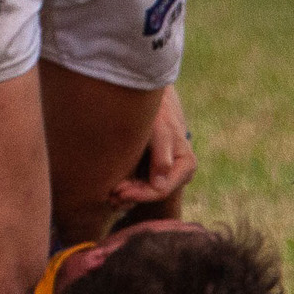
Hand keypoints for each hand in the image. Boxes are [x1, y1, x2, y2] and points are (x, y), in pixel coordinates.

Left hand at [110, 86, 196, 217]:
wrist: (153, 98)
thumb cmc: (157, 111)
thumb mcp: (160, 130)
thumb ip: (161, 157)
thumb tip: (159, 185)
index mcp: (185, 165)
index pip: (161, 190)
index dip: (139, 194)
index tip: (118, 191)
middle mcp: (179, 172)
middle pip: (152, 193)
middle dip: (131, 196)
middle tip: (109, 195)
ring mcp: (167, 172)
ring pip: (146, 191)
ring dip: (128, 194)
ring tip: (108, 194)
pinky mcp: (155, 168)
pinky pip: (142, 184)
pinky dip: (128, 186)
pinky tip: (112, 186)